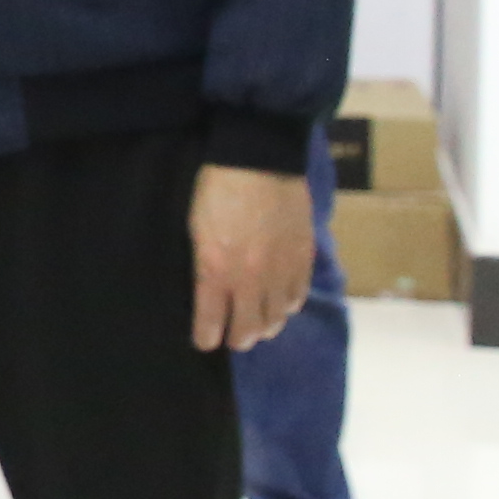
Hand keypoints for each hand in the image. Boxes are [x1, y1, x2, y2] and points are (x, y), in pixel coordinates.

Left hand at [190, 163, 307, 351]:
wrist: (259, 157)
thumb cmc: (217, 187)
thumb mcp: (196, 228)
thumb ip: (203, 264)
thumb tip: (208, 289)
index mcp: (216, 270)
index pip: (211, 323)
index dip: (207, 338)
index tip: (205, 341)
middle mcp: (250, 279)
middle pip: (248, 330)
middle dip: (238, 338)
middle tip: (233, 336)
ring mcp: (280, 270)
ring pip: (277, 319)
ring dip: (266, 325)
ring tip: (259, 323)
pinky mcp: (303, 257)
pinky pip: (298, 296)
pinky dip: (288, 304)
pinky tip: (281, 301)